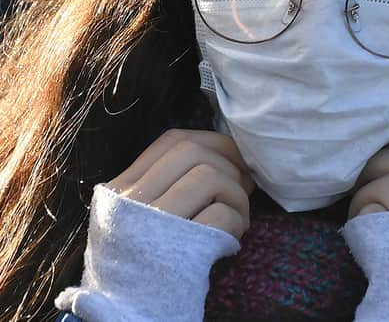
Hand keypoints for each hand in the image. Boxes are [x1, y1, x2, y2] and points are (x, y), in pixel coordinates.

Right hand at [105, 129, 254, 239]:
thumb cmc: (145, 270)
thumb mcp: (140, 221)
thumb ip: (169, 187)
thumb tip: (230, 156)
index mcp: (120, 191)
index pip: (172, 141)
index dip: (214, 142)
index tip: (234, 162)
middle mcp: (129, 203)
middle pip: (192, 152)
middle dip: (231, 165)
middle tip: (245, 190)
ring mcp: (150, 227)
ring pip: (209, 176)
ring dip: (237, 195)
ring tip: (239, 220)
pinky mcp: (175, 253)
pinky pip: (219, 215)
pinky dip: (235, 222)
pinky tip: (231, 240)